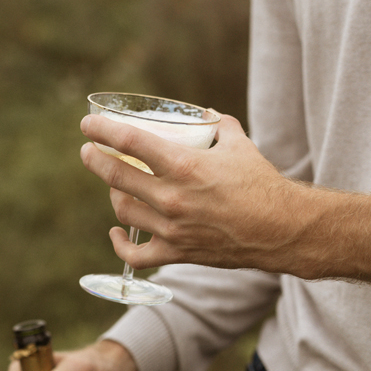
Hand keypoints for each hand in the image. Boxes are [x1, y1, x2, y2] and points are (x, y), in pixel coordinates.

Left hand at [80, 112, 370, 291]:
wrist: (282, 229)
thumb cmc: (262, 183)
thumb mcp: (238, 142)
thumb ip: (215, 124)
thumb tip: (199, 115)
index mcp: (184, 166)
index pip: (130, 142)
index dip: (103, 130)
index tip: (88, 125)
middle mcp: (172, 198)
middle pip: (116, 176)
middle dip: (95, 159)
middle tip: (89, 151)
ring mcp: (172, 229)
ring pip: (123, 211)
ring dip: (114, 195)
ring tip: (115, 185)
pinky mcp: (177, 253)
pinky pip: (134, 255)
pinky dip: (119, 244)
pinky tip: (117, 233)